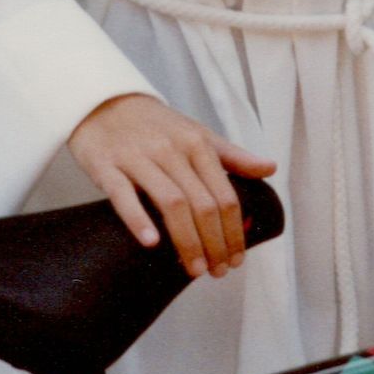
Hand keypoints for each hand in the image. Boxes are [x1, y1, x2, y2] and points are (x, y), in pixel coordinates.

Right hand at [69, 93, 276, 278]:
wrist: (103, 102)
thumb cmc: (156, 126)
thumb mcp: (196, 134)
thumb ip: (232, 156)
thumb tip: (270, 168)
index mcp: (197, 144)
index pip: (224, 195)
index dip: (234, 231)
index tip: (237, 258)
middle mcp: (171, 150)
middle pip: (202, 204)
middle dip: (214, 243)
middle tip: (218, 271)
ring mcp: (138, 157)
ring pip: (171, 202)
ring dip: (187, 240)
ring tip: (194, 268)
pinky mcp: (106, 165)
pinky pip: (123, 195)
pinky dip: (139, 219)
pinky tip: (152, 243)